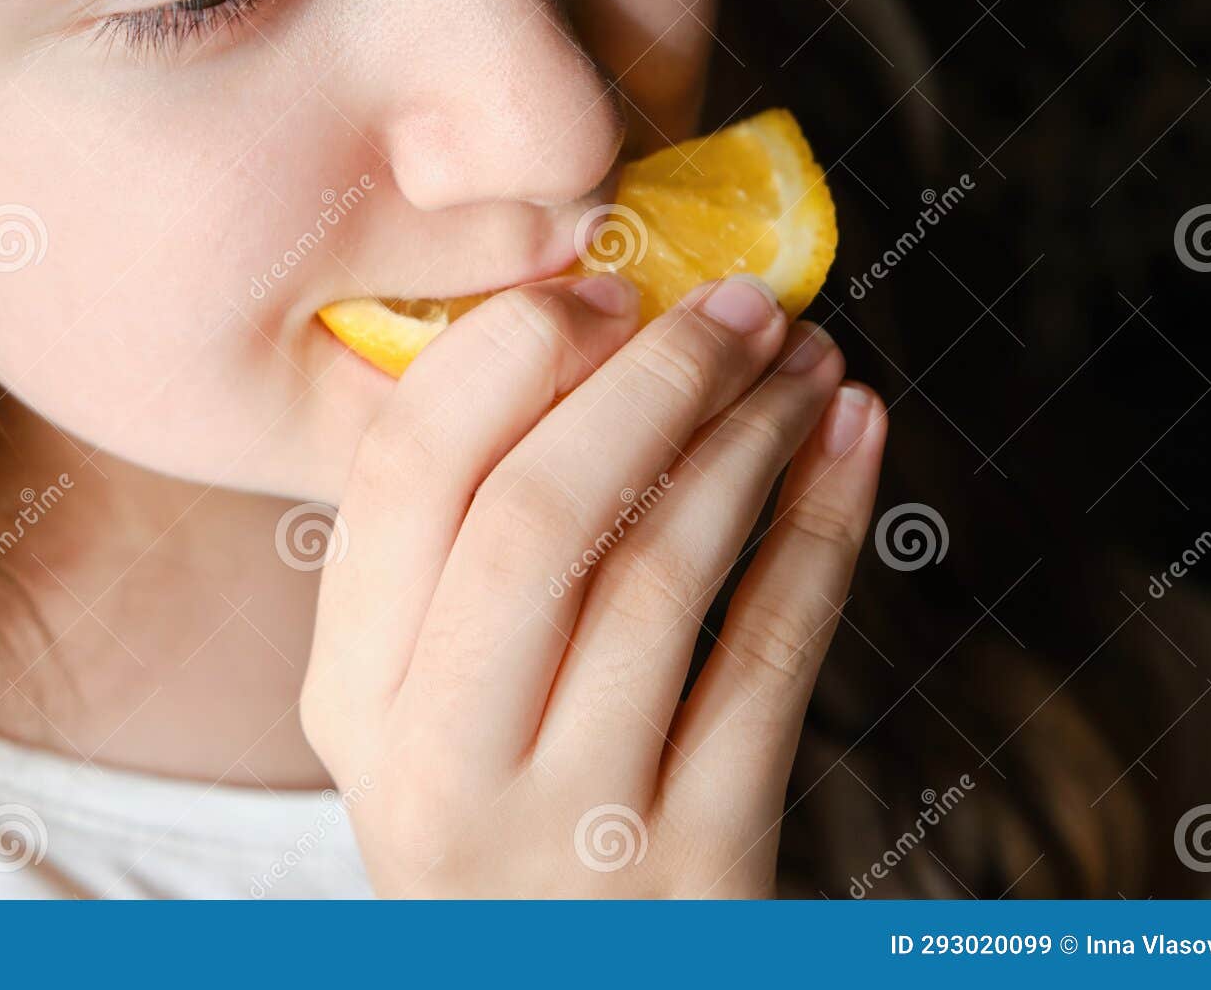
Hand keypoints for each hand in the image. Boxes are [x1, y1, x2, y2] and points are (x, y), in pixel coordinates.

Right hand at [302, 272, 885, 896]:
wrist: (570, 989)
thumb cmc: (511, 814)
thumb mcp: (425, 708)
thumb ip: (452, 563)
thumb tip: (572, 349)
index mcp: (354, 697)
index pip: (402, 475)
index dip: (511, 355)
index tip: (607, 290)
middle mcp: (438, 761)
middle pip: (535, 512)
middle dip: (652, 377)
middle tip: (742, 304)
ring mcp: (571, 828)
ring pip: (664, 572)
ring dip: (751, 435)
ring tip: (808, 359)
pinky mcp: (702, 866)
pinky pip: (770, 657)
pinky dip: (824, 527)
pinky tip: (856, 440)